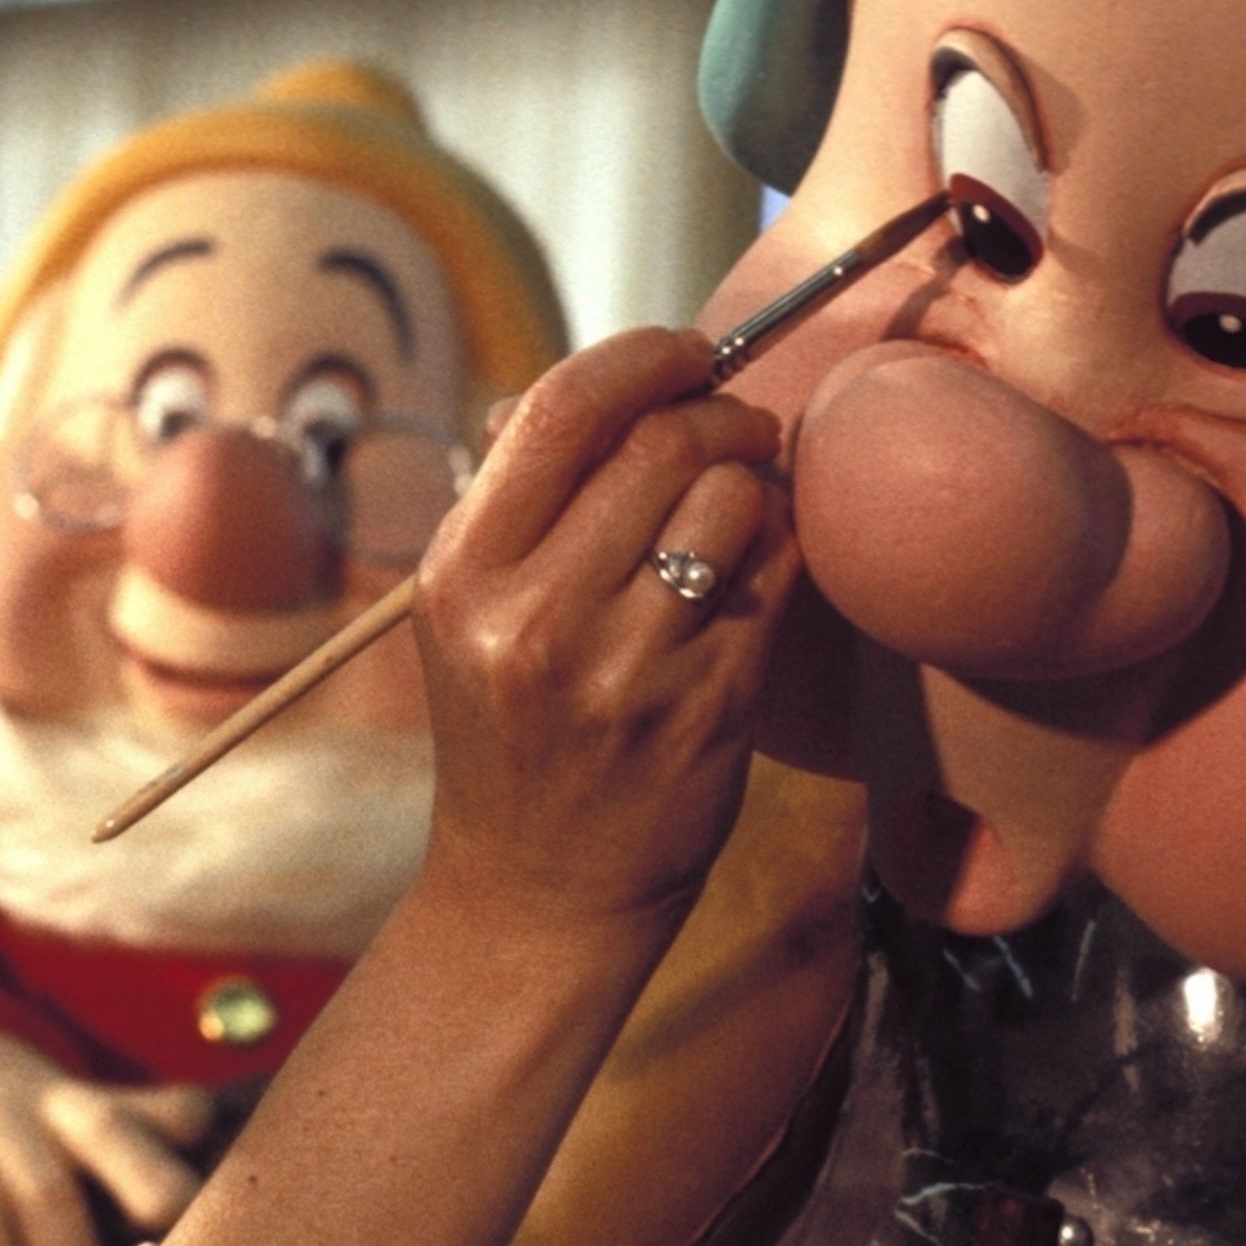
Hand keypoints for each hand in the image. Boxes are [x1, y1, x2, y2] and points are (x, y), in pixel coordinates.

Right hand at [0, 1028, 215, 1245]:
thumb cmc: (30, 1145)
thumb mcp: (87, 1142)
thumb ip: (143, 1186)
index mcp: (114, 1111)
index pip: (180, 1110)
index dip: (208, 1143)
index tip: (237, 1209)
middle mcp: (63, 1115)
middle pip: (113, 1132)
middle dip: (154, 1189)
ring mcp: (0, 1134)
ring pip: (47, 1194)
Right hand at [416, 326, 793, 921]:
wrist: (537, 890)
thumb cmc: (514, 727)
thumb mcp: (474, 611)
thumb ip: (528, 496)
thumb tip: (620, 383)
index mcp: (462, 575)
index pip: (561, 409)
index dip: (644, 358)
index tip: (687, 355)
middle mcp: (534, 620)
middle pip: (662, 444)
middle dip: (721, 414)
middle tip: (742, 427)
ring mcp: (625, 669)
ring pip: (732, 502)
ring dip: (756, 483)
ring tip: (742, 507)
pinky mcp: (708, 708)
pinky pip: (777, 576)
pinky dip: (783, 548)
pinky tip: (760, 567)